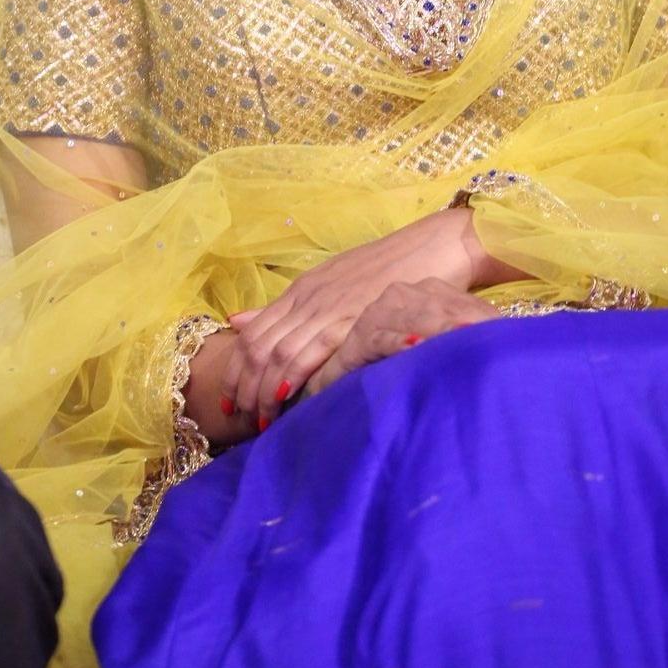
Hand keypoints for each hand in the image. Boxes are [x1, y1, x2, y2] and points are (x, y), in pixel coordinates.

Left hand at [219, 208, 502, 427]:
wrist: (435, 246)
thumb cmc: (392, 269)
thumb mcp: (334, 283)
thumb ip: (290, 307)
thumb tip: (238, 321)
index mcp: (303, 290)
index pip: (252, 332)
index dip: (236, 369)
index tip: (231, 400)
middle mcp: (309, 298)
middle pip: (258, 346)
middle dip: (243, 386)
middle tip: (239, 418)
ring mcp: (329, 307)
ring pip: (278, 353)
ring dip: (264, 391)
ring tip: (262, 421)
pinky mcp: (352, 318)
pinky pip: (313, 350)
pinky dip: (294, 376)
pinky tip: (286, 399)